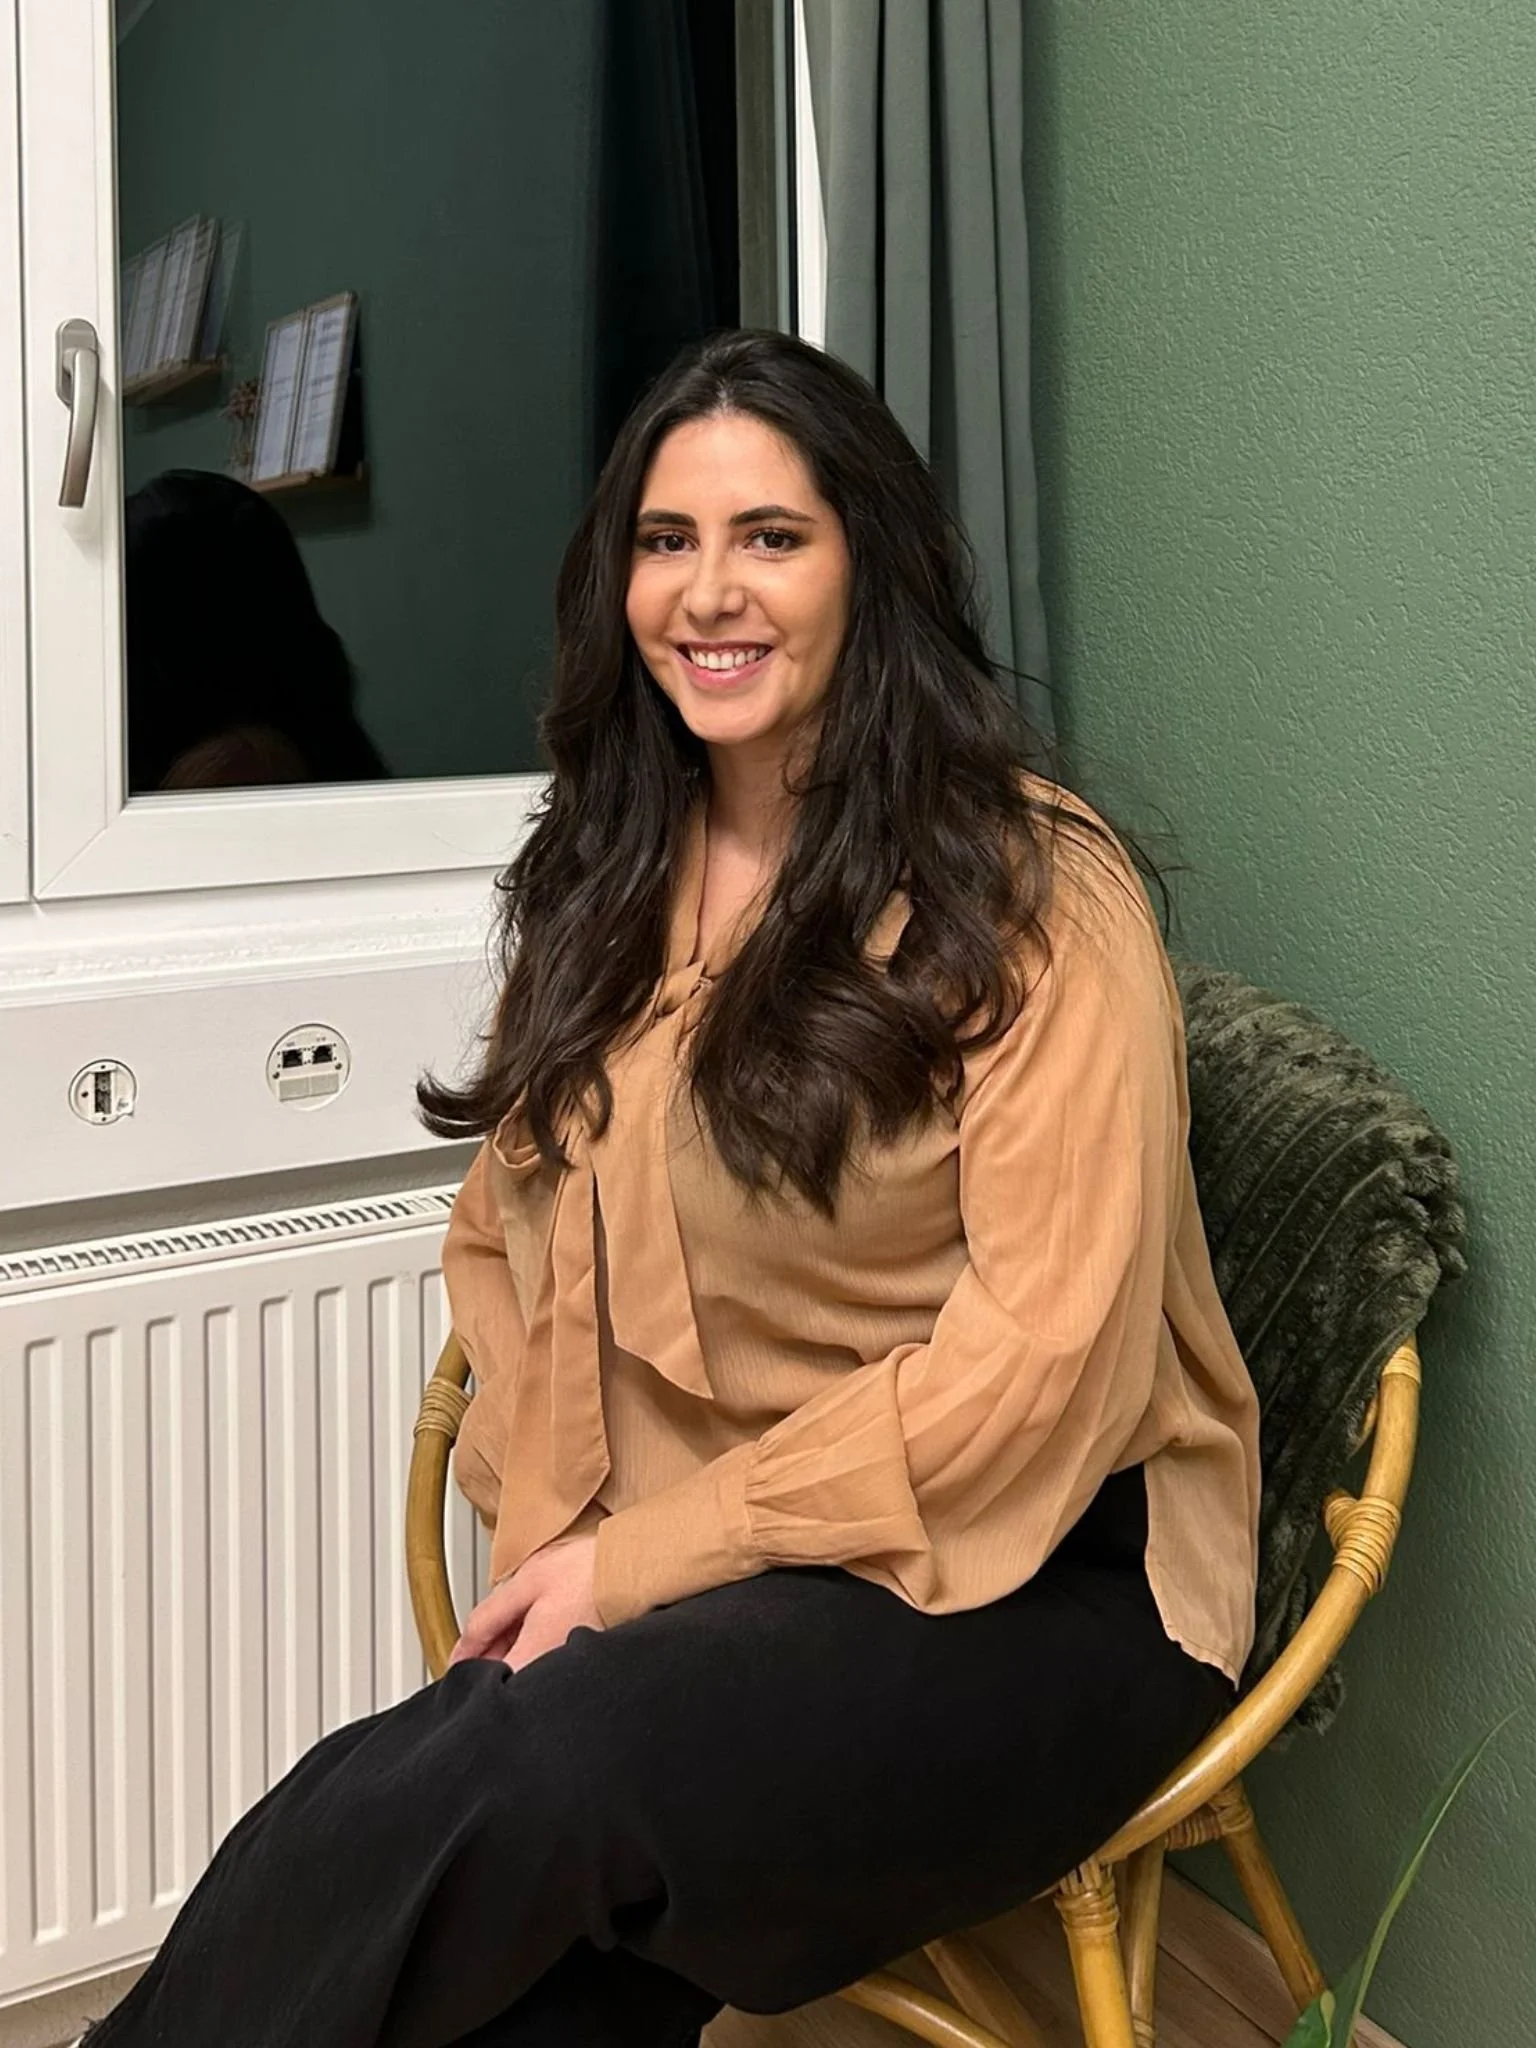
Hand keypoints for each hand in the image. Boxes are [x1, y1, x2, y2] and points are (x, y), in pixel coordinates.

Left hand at [448, 1535, 602, 1673]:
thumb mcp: (525, 1583)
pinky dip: (540, 1644)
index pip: (485, 1684)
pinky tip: (550, 1620)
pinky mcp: (580, 1667)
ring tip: (533, 1614)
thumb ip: (487, 1619)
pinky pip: (547, 1664)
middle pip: (505, 1680)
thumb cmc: (589, 1573)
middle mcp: (550, 1679)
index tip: (475, 1645)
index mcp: (531, 1659)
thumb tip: (461, 1650)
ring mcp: (567, 1675)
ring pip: (526, 1671)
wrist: (635, 1568)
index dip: (473, 1664)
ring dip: (518, 1646)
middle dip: (495, 1654)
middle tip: (508, 1620)